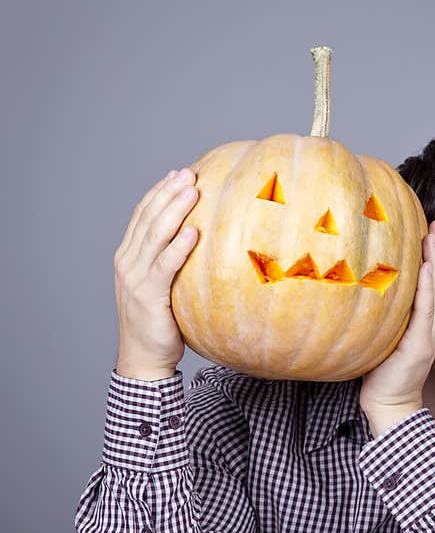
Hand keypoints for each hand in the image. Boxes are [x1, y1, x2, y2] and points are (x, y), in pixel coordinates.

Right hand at [113, 168, 199, 380]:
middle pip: (148, 218)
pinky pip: (165, 266)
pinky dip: (177, 246)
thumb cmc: (162, 324)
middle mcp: (128, 262)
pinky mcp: (147, 295)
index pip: (143, 216)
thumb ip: (176, 264)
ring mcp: (135, 278)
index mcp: (129, 257)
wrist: (144, 358)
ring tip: (192, 190)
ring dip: (174, 210)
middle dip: (168, 193)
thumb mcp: (167, 287)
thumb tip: (208, 244)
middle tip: (189, 173)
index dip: (160, 192)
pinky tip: (192, 231)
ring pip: (155, 235)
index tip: (180, 173)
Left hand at [360, 219, 434, 436]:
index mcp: (425, 323)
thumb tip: (361, 289)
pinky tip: (426, 269)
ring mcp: (428, 335)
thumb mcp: (382, 337)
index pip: (433, 284)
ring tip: (434, 237)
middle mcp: (431, 326)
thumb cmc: (381, 373)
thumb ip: (381, 315)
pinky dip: (427, 288)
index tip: (430, 232)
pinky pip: (426, 311)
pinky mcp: (420, 345)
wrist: (389, 404)